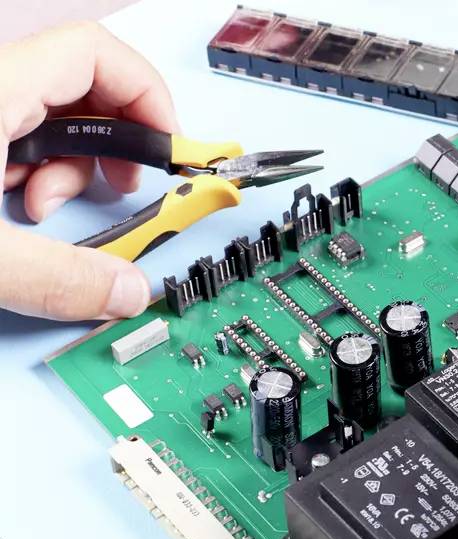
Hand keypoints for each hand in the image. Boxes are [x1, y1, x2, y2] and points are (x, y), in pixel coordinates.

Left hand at [0, 22, 176, 319]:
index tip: (167, 148)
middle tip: (126, 187)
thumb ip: (58, 278)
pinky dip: (29, 174)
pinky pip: (10, 138)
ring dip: (67, 167)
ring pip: (44, 116)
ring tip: (48, 212)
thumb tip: (126, 291)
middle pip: (79, 86)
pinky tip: (16, 211)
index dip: (145, 94)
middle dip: (113, 142)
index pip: (95, 53)